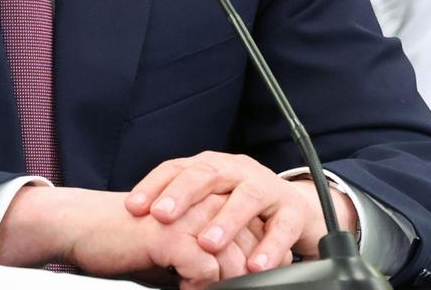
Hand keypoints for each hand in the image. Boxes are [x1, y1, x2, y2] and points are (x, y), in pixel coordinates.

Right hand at [0, 186, 263, 287]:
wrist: (84, 226)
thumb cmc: (127, 238)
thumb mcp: (174, 243)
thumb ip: (205, 252)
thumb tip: (231, 275)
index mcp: (207, 199)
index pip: (254, 231)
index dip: (262, 261)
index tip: (259, 279)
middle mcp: (203, 203)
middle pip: (250, 246)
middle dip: (249, 275)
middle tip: (241, 288)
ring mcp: (188, 218)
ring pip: (233, 260)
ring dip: (227, 283)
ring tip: (204, 288)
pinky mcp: (169, 236)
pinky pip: (206, 268)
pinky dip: (201, 285)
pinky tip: (185, 288)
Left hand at [126, 151, 352, 274]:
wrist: (296, 210)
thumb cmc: (242, 208)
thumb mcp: (209, 203)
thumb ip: (181, 212)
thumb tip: (136, 227)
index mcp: (212, 166)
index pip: (177, 168)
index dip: (153, 185)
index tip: (133, 208)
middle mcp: (237, 171)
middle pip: (207, 175)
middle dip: (182, 195)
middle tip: (162, 217)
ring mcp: (266, 188)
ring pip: (246, 197)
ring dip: (225, 221)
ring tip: (206, 244)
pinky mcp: (293, 211)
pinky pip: (282, 227)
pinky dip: (268, 247)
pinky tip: (254, 265)